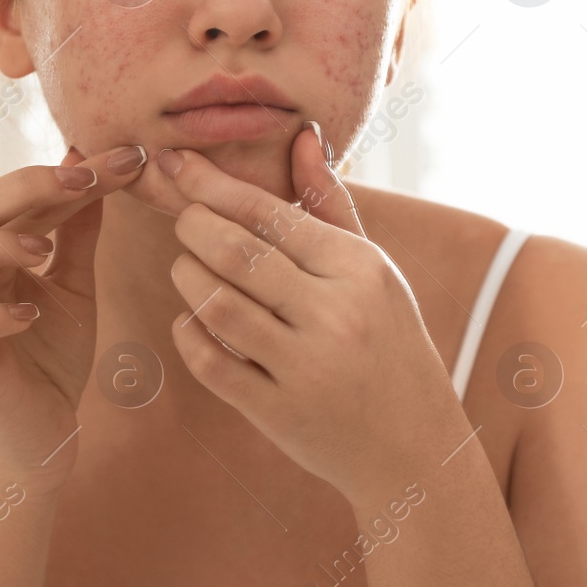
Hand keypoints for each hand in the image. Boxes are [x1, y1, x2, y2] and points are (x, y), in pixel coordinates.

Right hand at [0, 144, 149, 490]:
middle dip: (18, 188)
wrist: (40, 438)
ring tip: (39, 249)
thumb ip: (76, 232)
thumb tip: (94, 169)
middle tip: (79, 182)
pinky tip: (31, 315)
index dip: (63, 171)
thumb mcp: (74, 285)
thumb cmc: (50, 359)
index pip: (10, 196)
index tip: (124, 157)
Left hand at [161, 126, 469, 508]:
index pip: (269, 211)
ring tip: (185, 267)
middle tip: (181, 220)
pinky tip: (190, 320)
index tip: (172, 163)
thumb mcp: (375, 272)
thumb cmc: (389, 344)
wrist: (415, 449)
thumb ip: (331, 205)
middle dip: (191, 226)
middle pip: (235, 250)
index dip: (211, 184)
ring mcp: (306, 365)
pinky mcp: (277, 410)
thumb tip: (302, 137)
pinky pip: (209, 360)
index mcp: (359, 268)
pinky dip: (187, 333)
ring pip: (215, 302)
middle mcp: (335, 313)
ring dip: (185, 277)